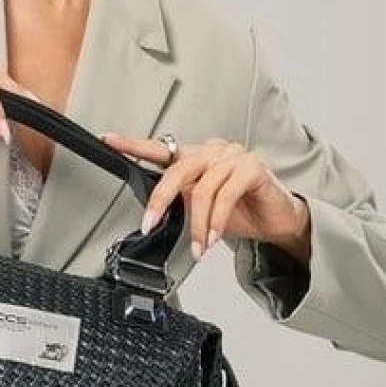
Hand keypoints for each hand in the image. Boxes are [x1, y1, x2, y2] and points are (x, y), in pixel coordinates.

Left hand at [98, 131, 310, 260]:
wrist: (277, 220)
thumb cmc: (241, 212)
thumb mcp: (202, 209)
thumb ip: (181, 202)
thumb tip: (154, 213)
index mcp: (197, 156)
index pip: (161, 148)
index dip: (133, 144)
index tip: (108, 140)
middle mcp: (214, 150)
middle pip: (178, 169)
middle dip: (161, 200)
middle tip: (150, 224)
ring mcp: (234, 155)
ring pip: (202, 189)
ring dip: (198, 224)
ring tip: (200, 246)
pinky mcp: (253, 168)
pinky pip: (226, 195)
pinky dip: (217, 220)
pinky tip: (215, 237)